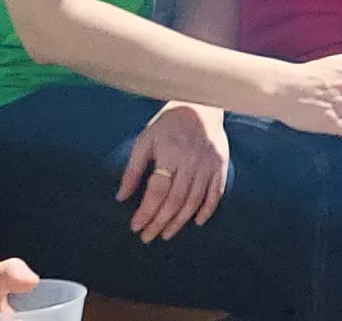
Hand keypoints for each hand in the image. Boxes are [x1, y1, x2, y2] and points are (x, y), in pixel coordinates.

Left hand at [116, 103, 229, 241]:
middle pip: (175, 201)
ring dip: (179, 222)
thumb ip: (132, 170)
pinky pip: (215, 193)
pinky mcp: (220, 165)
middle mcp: (191, 161)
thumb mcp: (144, 141)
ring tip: (166, 234)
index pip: (157, 191)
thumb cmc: (167, 124)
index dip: (146, 212)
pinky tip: (196, 222)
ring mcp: (208, 164)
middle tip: (147, 237)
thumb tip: (121, 197)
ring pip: (194, 201)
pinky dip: (207, 210)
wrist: (199, 104)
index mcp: (170, 154)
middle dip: (159, 222)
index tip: (135, 227)